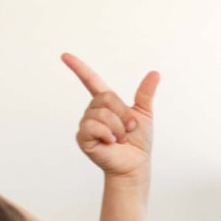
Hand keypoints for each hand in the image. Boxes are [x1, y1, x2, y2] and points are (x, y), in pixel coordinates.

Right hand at [61, 53, 157, 178]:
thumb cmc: (138, 142)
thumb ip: (145, 94)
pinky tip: (110, 142)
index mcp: (107, 103)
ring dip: (118, 127)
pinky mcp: (83, 137)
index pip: (90, 81)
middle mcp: (93, 111)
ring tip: (120, 138)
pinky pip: (93, 127)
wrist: (135, 163)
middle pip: (105, 98)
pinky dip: (107, 134)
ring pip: (101, 113)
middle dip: (123, 114)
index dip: (79, 68)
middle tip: (130, 129)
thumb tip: (155, 73)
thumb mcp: (144, 114)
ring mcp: (86, 124)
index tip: (65, 56)